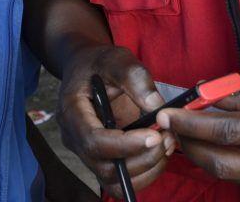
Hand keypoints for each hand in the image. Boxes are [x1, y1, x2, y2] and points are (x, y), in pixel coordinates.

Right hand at [57, 45, 176, 197]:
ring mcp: (86, 152)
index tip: (155, 135)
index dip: (125, 145)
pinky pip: (119, 180)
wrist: (87, 69)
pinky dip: (143, 174)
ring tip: (167, 143)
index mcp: (72, 112)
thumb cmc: (99, 63)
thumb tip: (157, 107)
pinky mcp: (101, 158)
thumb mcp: (116, 59)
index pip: (94, 141)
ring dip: (145, 169)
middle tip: (168, 138)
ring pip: (112, 180)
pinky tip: (158, 153)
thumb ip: (135, 78)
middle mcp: (74, 138)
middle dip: (141, 158)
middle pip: (104, 167)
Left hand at [157, 82, 239, 201]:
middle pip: (219, 163)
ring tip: (195, 135)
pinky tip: (230, 148)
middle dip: (189, 146)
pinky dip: (234, 163)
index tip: (167, 115)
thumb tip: (206, 97)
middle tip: (172, 129)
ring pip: (231, 174)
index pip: (226, 132)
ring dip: (207, 155)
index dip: (191, 125)